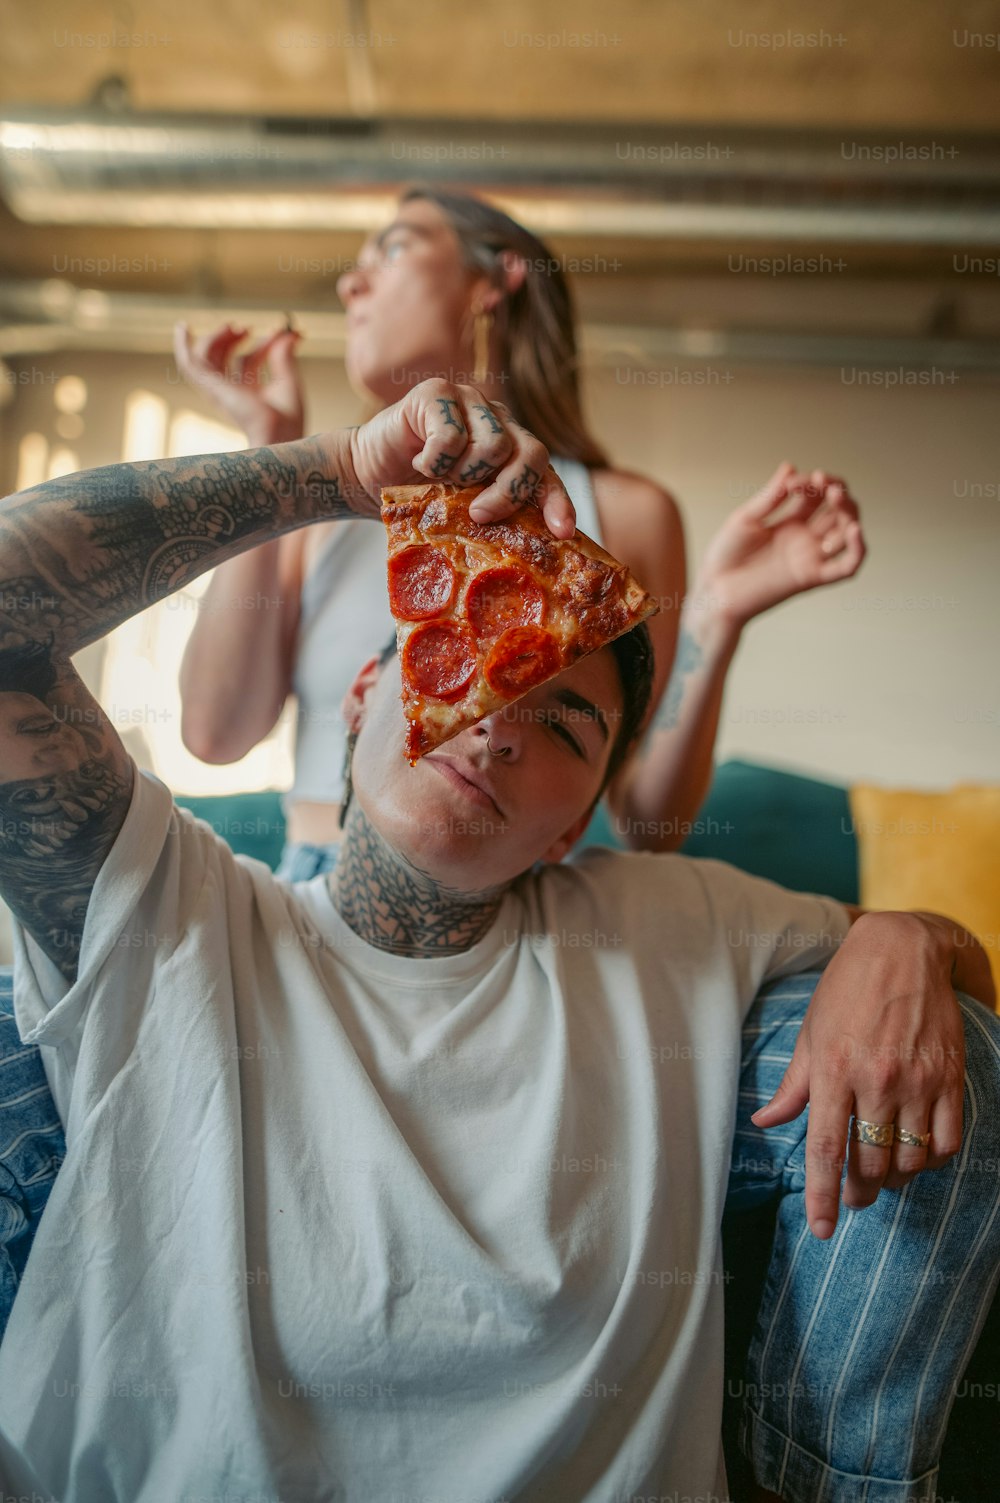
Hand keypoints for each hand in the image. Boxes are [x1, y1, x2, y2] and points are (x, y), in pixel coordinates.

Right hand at [173, 321, 305, 444]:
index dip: (261, 345)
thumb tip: (291, 334)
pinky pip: (190, 364)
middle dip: (232, 338)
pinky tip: (181, 327)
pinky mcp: (211, 386)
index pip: (247, 361)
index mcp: (248, 393)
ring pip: (206, 358)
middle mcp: (231, 392)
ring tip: (231, 326)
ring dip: (215, 338)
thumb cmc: (286, 419)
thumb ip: (285, 357)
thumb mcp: (288, 380)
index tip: (279, 333)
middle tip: (246, 328)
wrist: (278, 434)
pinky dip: (182, 346)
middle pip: (223, 357)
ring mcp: (219, 390)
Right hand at [347, 377, 576, 537]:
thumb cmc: (417, 495)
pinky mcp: (438, 392)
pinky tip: (418, 461)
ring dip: (463, 475)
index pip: (546, 473)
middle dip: (509, 492)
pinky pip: (452, 436)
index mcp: (511, 448)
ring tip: (440, 479)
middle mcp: (498, 419)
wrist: (366, 474)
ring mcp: (470, 400)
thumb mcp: (464, 509)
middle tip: (480, 514)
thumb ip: (495, 513)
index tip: (561, 532)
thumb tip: (528, 547)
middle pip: (530, 454)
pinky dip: (433, 460)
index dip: (557, 501)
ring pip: (493, 446)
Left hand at [694, 464, 864, 626]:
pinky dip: (857, 550)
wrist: (714, 590)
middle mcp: (806, 538)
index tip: (794, 481)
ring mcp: (810, 557)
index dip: (813, 483)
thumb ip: (771, 497)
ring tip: (836, 497)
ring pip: (846, 533)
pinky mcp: (811, 578)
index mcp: (792, 521)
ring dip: (848, 513)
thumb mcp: (746, 519)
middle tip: (825, 484)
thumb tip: (790, 466)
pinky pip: (845, 568)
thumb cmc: (726, 555)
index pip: (817, 495)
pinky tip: (854, 529)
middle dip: (837, 492)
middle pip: (838, 510)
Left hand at [752, 912, 965, 1238]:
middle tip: (855, 1195)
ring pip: (910, 1159)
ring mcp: (918, 1080)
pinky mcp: (950, 1077)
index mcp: (834, 1069)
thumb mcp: (811, 1033)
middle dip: (859, 1191)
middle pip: (869, 1163)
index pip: (825, 1149)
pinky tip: (917, 1154)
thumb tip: (764, 1124)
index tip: (822, 1229)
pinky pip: (947, 1141)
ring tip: (883, 1174)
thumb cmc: (846, 990)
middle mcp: (877, 1080)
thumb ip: (793, 1086)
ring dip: (894, 1179)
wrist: (904, 949)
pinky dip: (932, 1160)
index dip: (822, 1196)